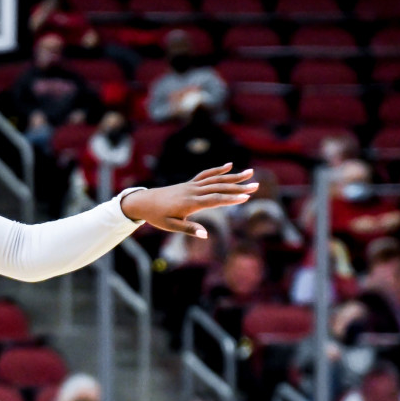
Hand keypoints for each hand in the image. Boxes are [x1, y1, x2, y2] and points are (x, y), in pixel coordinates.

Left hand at [119, 163, 255, 236]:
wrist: (143, 202)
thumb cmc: (157, 217)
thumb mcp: (171, 226)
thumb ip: (189, 229)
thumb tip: (206, 235)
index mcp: (190, 203)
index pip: (214, 200)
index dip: (230, 199)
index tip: (246, 197)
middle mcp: (193, 191)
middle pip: (219, 188)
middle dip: (238, 187)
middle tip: (256, 186)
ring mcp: (192, 185)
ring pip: (215, 179)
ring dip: (233, 176)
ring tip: (250, 173)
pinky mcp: (189, 183)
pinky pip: (205, 175)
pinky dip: (218, 170)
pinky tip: (229, 165)